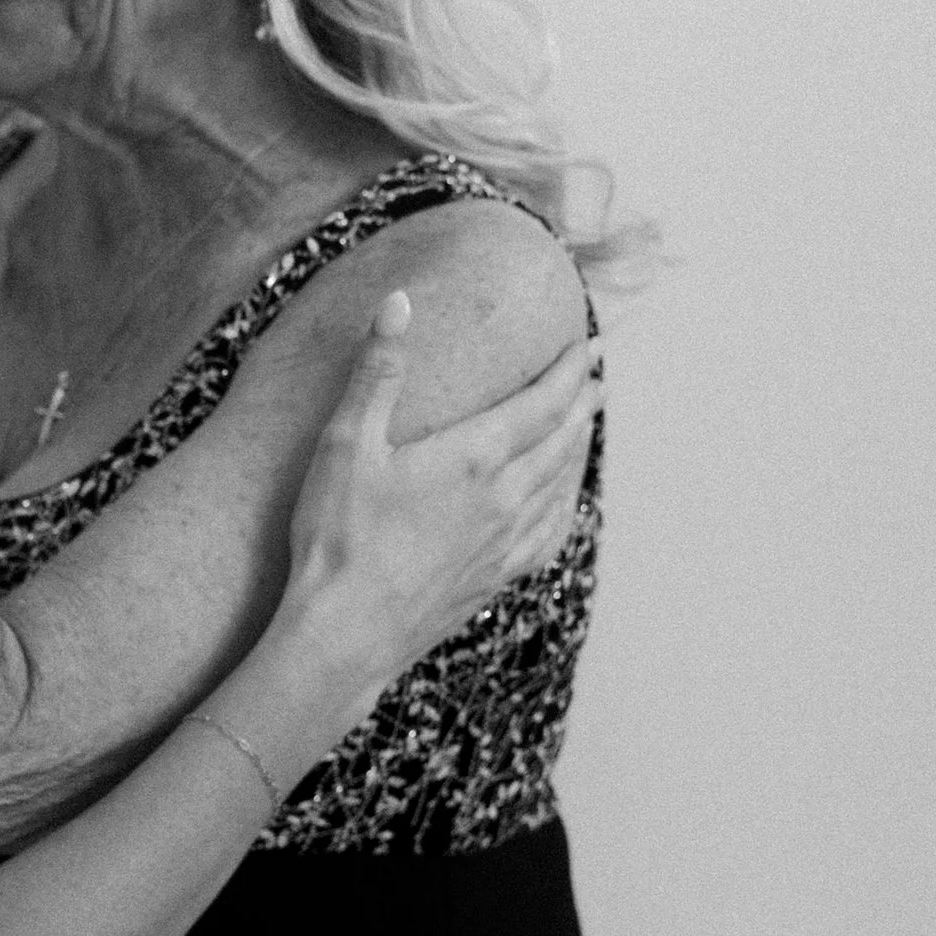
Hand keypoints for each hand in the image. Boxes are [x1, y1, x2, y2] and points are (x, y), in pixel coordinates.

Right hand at [284, 292, 600, 678]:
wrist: (345, 634)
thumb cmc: (339, 538)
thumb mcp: (347, 444)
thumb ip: (377, 371)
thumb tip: (398, 302)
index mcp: (473, 458)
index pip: (541, 403)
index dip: (569, 371)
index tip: (588, 346)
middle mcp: (503, 499)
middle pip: (561, 440)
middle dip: (581, 402)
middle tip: (597, 376)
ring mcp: (503, 544)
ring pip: (560, 485)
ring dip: (577, 449)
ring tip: (585, 426)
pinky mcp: (494, 580)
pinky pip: (548, 536)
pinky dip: (564, 508)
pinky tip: (563, 506)